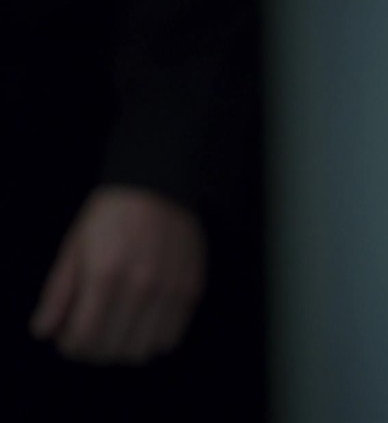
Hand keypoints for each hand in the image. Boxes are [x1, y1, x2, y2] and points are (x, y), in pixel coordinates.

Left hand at [30, 186, 206, 364]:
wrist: (159, 186)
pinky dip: (154, 339)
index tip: (69, 338)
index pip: (84, 338)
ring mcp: (170, 291)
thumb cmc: (111, 216)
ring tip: (119, 330)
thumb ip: (58, 293)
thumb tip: (45, 331)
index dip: (71, 346)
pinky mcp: (192, 290)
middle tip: (92, 334)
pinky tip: (144, 321)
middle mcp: (141, 288)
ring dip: (126, 348)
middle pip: (114, 350)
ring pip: (144, 350)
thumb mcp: (75, 247)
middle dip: (95, 350)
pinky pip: (172, 337)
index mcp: (105, 276)